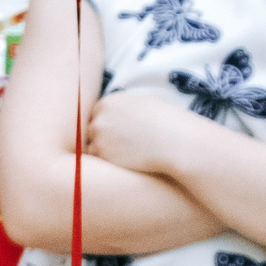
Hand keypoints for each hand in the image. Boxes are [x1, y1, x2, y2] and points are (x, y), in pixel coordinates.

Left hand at [84, 90, 206, 180]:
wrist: (174, 141)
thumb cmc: (164, 120)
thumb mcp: (140, 102)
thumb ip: (120, 108)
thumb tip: (109, 115)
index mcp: (107, 103)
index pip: (95, 115)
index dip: (105, 125)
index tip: (116, 131)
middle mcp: (99, 119)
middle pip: (90, 131)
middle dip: (102, 138)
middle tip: (122, 144)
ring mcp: (98, 139)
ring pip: (91, 148)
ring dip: (103, 151)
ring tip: (125, 152)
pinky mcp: (103, 158)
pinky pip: (98, 162)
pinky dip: (108, 163)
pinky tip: (125, 160)